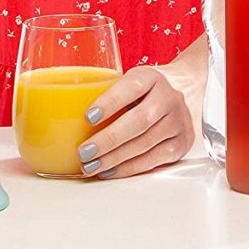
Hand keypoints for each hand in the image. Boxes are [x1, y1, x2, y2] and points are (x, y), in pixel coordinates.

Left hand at [77, 67, 194, 179]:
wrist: (186, 91)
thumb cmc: (145, 89)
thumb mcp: (130, 81)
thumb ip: (107, 91)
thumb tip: (62, 112)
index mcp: (151, 77)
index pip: (131, 87)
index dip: (110, 102)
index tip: (88, 117)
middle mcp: (169, 97)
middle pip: (139, 121)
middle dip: (109, 139)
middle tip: (84, 152)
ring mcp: (178, 121)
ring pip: (144, 144)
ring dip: (114, 158)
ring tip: (90, 166)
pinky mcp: (181, 143)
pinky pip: (152, 160)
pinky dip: (128, 168)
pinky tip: (109, 171)